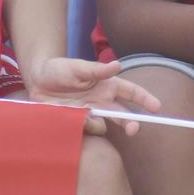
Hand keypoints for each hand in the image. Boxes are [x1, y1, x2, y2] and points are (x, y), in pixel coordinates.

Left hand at [23, 56, 160, 136]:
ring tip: (78, 112)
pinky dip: (80, 126)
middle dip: (131, 123)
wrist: (36, 82)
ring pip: (104, 125)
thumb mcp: (77, 67)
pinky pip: (85, 129)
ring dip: (95, 122)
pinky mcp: (78, 122)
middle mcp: (102, 100)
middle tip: (134, 129)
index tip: (157, 107)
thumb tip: (118, 65)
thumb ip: (96, 70)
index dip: (145, 99)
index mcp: (107, 84)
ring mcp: (90, 113)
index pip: (131, 91)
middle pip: (123, 114)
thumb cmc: (59, 69)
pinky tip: (68, 116)